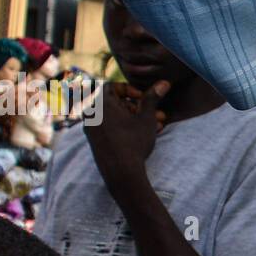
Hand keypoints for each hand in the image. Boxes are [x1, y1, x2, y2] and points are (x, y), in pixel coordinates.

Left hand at [85, 80, 168, 196]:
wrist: (121, 173)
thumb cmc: (133, 142)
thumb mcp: (146, 118)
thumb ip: (152, 98)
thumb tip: (164, 82)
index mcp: (100, 104)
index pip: (112, 86)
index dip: (129, 89)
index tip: (142, 98)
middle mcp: (92, 114)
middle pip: (115, 103)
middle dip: (137, 107)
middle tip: (153, 114)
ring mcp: (91, 129)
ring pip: (115, 117)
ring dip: (134, 118)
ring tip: (156, 126)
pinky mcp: (94, 141)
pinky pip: (109, 128)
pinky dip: (124, 128)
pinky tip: (144, 135)